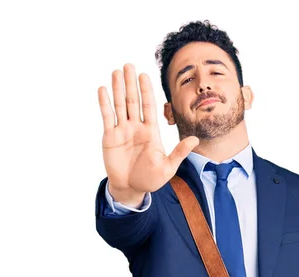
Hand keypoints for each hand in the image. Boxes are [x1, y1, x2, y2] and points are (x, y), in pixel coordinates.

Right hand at [98, 64, 198, 202]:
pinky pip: (107, 116)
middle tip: (128, 65)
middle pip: (133, 101)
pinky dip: (104, 103)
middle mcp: (136, 127)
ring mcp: (122, 130)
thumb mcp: (168, 167)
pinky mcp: (109, 136)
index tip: (145, 75)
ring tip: (116, 72)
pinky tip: (103, 89)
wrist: (131, 188)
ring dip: (118, 88)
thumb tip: (195, 140)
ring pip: (119, 105)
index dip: (146, 90)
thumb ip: (179, 152)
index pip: (149, 106)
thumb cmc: (150, 179)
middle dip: (131, 83)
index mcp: (151, 131)